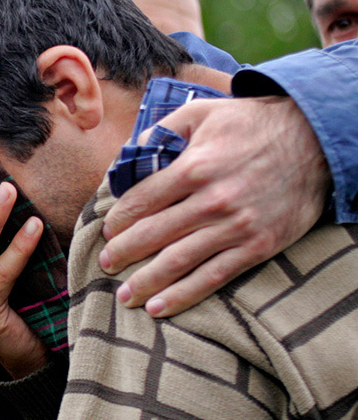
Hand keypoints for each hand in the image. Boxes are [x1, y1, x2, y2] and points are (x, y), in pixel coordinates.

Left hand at [102, 96, 329, 316]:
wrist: (314, 138)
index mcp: (193, 167)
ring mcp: (235, 227)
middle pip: (154, 234)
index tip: (107, 230)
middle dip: (124, 252)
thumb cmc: (249, 123)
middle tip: (105, 263)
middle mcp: (212, 201)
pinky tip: (161, 307)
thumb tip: (127, 157)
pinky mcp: (257, 247)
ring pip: (179, 261)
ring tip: (124, 295)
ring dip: (146, 281)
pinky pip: (214, 276)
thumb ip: (159, 131)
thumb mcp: (200, 113)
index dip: (119, 219)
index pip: (141, 201)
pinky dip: (184, 295)